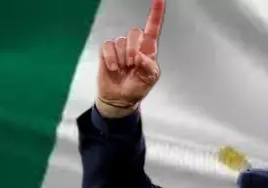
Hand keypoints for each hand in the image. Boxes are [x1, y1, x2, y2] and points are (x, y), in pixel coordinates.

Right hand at [96, 0, 164, 116]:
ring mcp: (120, 48)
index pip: (153, 28)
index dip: (156, 13)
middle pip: (134, 33)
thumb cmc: (137, 88)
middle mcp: (134, 45)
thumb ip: (149, 67)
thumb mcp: (149, 80)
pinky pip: (108, 46)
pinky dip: (111, 59)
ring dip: (122, 59)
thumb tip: (140, 56)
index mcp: (148, 50)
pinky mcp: (107, 51)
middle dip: (133, 49)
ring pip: (120, 42)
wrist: (119, 99)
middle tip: (133, 64)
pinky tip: (114, 68)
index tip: (159, 0)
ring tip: (123, 70)